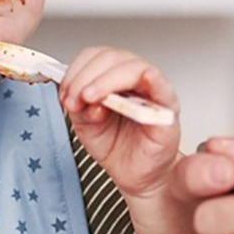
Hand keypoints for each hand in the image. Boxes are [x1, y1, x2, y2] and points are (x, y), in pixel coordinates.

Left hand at [59, 47, 179, 198]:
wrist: (137, 176)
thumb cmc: (118, 149)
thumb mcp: (87, 126)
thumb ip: (81, 108)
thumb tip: (83, 97)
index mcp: (113, 79)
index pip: (94, 57)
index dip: (76, 70)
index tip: (65, 93)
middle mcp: (133, 80)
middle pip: (110, 58)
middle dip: (86, 77)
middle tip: (75, 100)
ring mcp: (152, 90)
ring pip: (132, 66)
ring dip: (106, 81)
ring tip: (91, 99)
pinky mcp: (167, 106)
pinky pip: (161, 86)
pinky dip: (150, 79)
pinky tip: (140, 81)